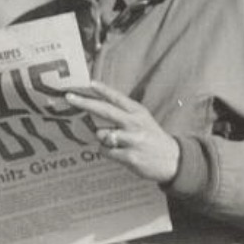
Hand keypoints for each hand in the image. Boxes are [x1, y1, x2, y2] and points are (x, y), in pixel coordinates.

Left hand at [65, 81, 180, 183]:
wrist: (174, 160)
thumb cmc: (152, 138)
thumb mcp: (143, 120)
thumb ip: (123, 113)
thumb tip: (96, 107)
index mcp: (138, 112)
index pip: (117, 98)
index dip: (102, 89)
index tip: (88, 82)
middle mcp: (135, 123)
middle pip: (105, 110)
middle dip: (85, 102)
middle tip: (69, 97)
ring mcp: (133, 140)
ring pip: (102, 134)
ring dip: (103, 139)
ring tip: (117, 144)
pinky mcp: (130, 156)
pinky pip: (105, 151)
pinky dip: (107, 152)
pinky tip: (120, 153)